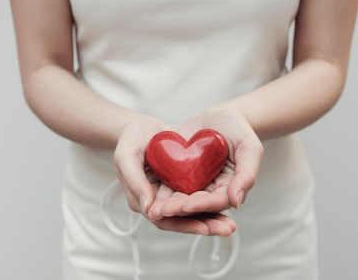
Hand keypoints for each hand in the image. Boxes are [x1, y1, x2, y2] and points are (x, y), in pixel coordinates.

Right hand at [114, 115, 236, 235]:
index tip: (204, 227)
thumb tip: (148, 208)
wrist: (142, 127)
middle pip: (181, 220)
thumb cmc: (130, 139)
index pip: (164, 219)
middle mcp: (156, 201)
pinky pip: (196, 197)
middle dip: (204, 225)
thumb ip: (134, 181)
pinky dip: (210, 203)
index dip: (184, 224)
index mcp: (141, 200)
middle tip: (227, 230)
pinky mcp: (180, 185)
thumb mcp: (126, 156)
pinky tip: (227, 204)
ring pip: (191, 212)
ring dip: (211, 218)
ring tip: (231, 225)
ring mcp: (169, 194)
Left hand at [148, 105, 263, 219]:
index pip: (216, 202)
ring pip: (180, 197)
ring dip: (167, 204)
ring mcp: (195, 181)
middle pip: (195, 203)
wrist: (221, 115)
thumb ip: (246, 174)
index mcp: (229, 187)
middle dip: (178, 209)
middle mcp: (211, 189)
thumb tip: (236, 203)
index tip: (187, 206)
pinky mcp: (181, 172)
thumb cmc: (240, 129)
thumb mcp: (250, 148)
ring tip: (153, 208)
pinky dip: (161, 190)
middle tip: (161, 212)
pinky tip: (149, 194)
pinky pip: (170, 182)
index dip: (202, 205)